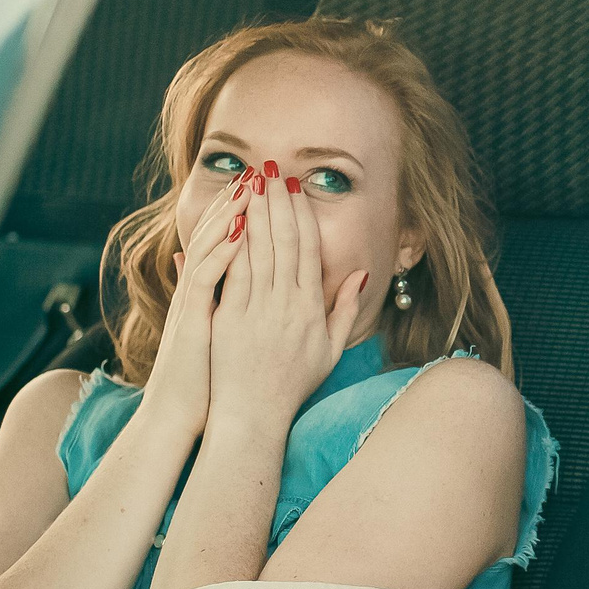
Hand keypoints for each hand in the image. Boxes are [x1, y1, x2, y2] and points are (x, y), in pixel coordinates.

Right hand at [136, 175, 252, 438]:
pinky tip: (239, 231)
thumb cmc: (209, 381)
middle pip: (220, 236)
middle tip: (262, 171)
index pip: (232, 243)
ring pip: (211, 248)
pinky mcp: (192, 319)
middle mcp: (202, 291)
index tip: (272, 189)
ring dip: (230, 216)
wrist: (181, 416)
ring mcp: (194, 303)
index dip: (249, 214)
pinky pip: (206, 278)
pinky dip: (222, 253)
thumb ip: (228, 301)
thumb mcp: (225, 334)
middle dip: (241, 203)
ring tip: (251, 187)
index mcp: (216, 294)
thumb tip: (233, 274)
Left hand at [207, 161, 367, 438]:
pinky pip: (233, 273)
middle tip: (271, 171)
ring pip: (257, 251)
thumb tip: (358, 275)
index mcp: (311, 310)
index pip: (307, 250)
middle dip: (277, 202)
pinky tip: (229, 220)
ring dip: (254, 213)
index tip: (295, 188)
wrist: (253, 416)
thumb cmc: (292, 385)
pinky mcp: (229, 317)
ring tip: (251, 183)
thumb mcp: (330, 351)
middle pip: (283, 242)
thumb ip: (345, 310)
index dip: (301, 215)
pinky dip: (232, 244)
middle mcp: (286, 305)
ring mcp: (257, 310)